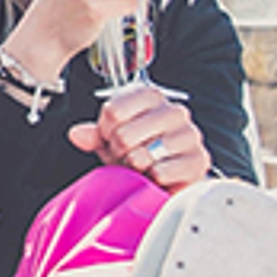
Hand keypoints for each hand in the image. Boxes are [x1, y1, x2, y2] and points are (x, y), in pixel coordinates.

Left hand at [73, 80, 212, 189]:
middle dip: (120, 152)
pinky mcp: (198, 161)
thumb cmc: (140, 154)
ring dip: (136, 167)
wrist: (171, 179)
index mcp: (152, 96)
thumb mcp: (112, 141)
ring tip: (142, 166)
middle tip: (128, 157)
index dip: (105, 131)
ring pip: (142, 154)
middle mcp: (174, 111)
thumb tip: (77, 134)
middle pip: (124, 134)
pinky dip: (153, 179)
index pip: (113, 110)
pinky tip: (157, 176)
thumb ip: (94, 135)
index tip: (112, 138)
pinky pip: (160, 172)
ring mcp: (190, 135)